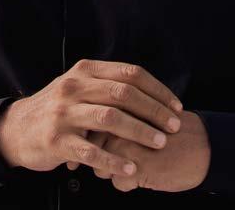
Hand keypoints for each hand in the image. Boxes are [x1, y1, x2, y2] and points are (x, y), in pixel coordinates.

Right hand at [0, 58, 182, 177]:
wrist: (18, 128)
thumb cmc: (57, 108)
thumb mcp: (77, 86)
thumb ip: (106, 83)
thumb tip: (150, 91)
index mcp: (83, 72)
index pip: (128, 73)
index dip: (156, 89)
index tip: (174, 105)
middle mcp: (73, 88)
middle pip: (122, 93)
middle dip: (154, 110)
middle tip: (173, 126)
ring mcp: (64, 114)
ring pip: (109, 118)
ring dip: (139, 131)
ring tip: (159, 143)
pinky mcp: (57, 141)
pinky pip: (91, 152)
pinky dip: (114, 161)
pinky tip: (131, 168)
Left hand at [90, 110, 209, 191]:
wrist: (201, 146)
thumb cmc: (170, 130)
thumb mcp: (142, 113)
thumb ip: (118, 114)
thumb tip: (93, 128)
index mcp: (119, 107)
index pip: (91, 125)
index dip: (91, 137)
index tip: (93, 144)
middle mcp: (119, 125)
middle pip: (93, 147)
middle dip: (98, 157)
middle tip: (108, 161)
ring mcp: (126, 146)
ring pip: (101, 167)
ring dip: (112, 171)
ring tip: (130, 167)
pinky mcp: (137, 168)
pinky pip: (119, 183)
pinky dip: (127, 184)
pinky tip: (141, 176)